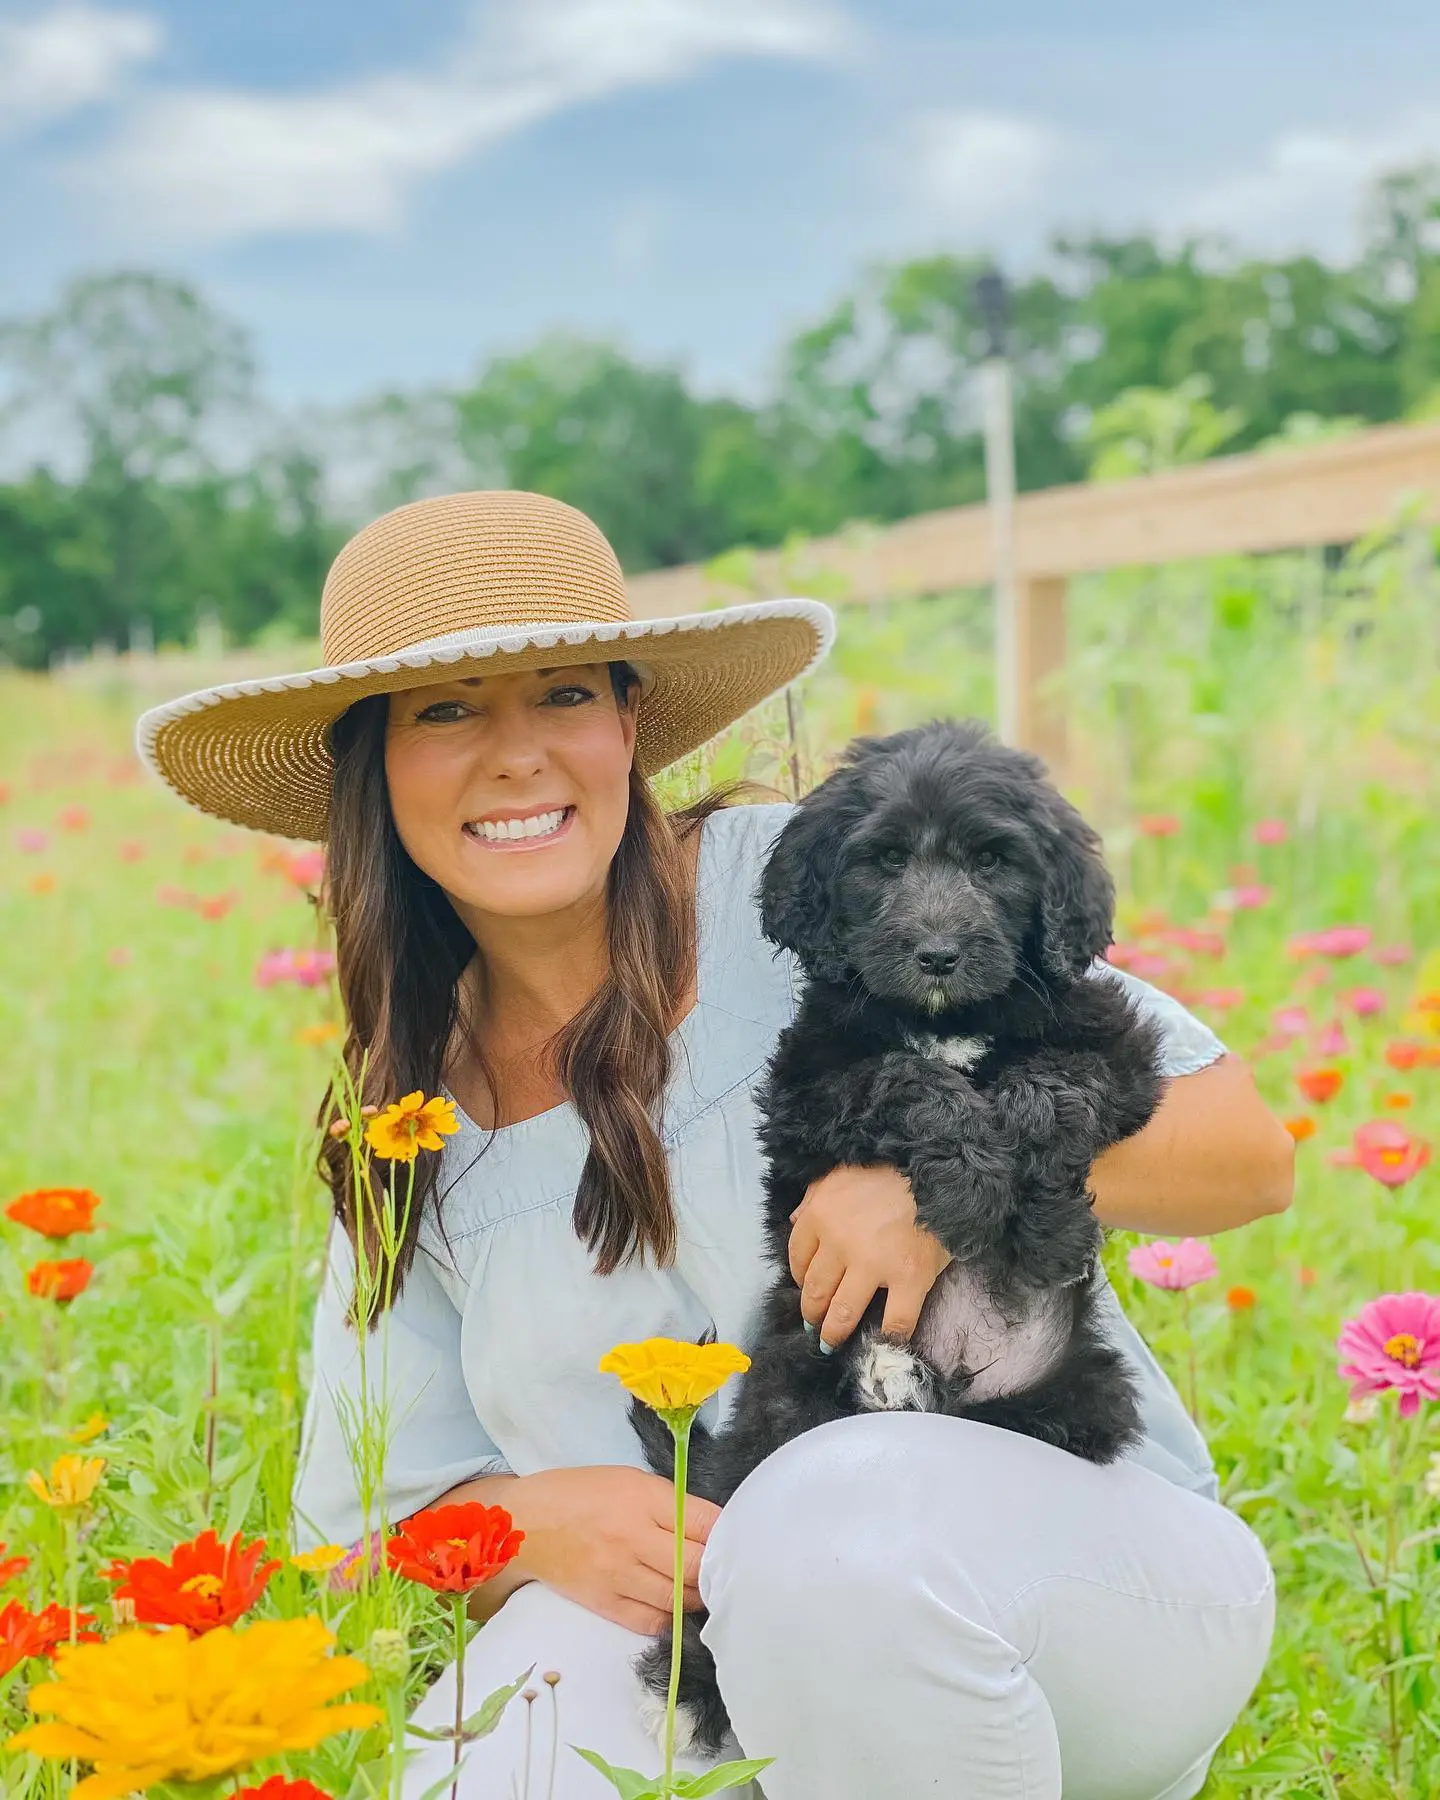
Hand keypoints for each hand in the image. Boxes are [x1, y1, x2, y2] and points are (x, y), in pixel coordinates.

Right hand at [504, 1465, 721, 1636]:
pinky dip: (671, 1618)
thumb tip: (710, 1530)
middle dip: (719, 1570)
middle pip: (696, 1565)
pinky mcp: (604, 1604)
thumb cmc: (581, 1492)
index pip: (705, 1523)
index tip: (741, 1540)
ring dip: (700, 1597)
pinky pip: (650, 1621)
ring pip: (678, 1598)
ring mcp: (618, 1574)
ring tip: (708, 1591)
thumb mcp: (629, 1479)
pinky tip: (678, 1609)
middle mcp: (633, 1537)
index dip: (729, 1535)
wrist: (524, 1523)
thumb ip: (668, 1504)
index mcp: (642, 1498)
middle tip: (731, 1571)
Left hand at [788, 1163, 952, 1350]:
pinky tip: (883, 1346)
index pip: (798, 1255)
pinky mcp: (908, 1278)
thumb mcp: (843, 1172)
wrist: (940, 1167)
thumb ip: (815, 1195)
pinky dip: (888, 1339)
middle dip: (812, 1312)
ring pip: (843, 1311)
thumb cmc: (892, 1168)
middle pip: (816, 1289)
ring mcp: (872, 1263)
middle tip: (814, 1325)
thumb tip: (794, 1219)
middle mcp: (839, 1242)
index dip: (800, 1277)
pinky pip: (895, 1321)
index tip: (807, 1288)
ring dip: (833, 1332)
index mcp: (821, 1214)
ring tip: (831, 1343)